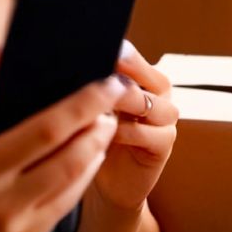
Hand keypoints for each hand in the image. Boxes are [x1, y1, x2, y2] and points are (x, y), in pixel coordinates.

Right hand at [0, 50, 128, 231]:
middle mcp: (1, 201)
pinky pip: (65, 205)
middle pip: (69, 159)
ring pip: (74, 183)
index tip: (106, 84)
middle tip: (113, 101)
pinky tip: (88, 158)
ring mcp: (18, 227)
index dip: (81, 107)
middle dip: (98, 126)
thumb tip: (0, 52)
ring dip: (96, 151)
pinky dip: (82, 178)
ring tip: (104, 125)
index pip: (44, 132)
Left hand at [89, 40, 177, 212]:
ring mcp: (165, 121)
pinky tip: (105, 133)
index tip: (101, 50)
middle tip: (99, 78)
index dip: (121, 55)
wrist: (107, 181)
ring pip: (151, 104)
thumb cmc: (95, 136)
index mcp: (142, 79)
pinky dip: (125, 131)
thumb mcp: (92, 107)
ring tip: (99, 105)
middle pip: (151, 78)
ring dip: (124, 102)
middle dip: (123, 78)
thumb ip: (91, 87)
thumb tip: (67, 64)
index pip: (135, 59)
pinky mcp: (164, 146)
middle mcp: (159, 96)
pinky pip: (148, 133)